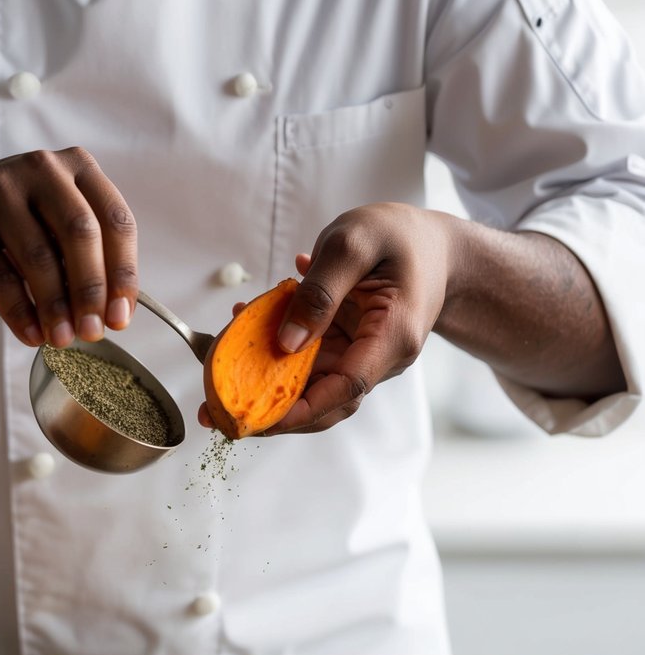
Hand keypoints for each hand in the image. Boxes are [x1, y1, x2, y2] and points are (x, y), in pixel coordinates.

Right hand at [0, 147, 136, 345]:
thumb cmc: (7, 230)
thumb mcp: (53, 233)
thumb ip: (84, 260)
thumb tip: (112, 314)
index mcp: (76, 167)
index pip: (115, 221)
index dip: (123, 273)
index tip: (121, 317)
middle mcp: (40, 168)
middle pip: (80, 234)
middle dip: (91, 291)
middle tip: (93, 332)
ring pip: (39, 256)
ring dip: (55, 307)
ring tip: (61, 339)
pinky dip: (19, 311)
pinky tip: (30, 334)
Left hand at [199, 203, 452, 434]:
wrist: (436, 244)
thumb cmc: (400, 236)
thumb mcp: (354, 244)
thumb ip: (319, 291)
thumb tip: (286, 342)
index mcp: (393, 337)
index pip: (347, 388)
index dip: (301, 410)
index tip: (258, 418)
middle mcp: (380, 357)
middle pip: (326, 399)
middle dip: (273, 412)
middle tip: (218, 414)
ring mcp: (365, 355)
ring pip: (313, 382)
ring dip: (268, 379)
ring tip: (220, 370)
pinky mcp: (350, 346)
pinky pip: (311, 358)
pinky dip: (278, 350)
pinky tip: (249, 325)